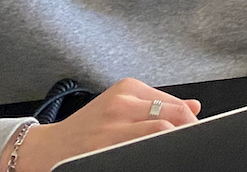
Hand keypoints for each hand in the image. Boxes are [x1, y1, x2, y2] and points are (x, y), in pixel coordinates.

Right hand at [0, 78, 198, 171]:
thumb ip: (158, 105)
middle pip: (172, 117)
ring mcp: (111, 128)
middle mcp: (119, 104)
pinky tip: (156, 158)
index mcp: (127, 89)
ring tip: (178, 152)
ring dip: (174, 143)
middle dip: (188, 132)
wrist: (45, 148)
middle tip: (194, 145)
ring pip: (159, 133)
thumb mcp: (121, 106)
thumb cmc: (86, 129)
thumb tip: (195, 107)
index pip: (175, 105)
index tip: (201, 134)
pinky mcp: (102, 149)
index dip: (192, 123)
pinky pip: (139, 152)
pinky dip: (153, 154)